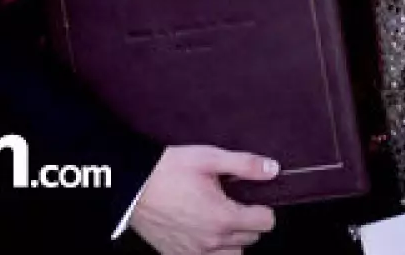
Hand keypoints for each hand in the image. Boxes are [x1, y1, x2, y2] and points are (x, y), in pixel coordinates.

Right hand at [130, 146, 278, 254]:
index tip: (253, 198)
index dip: (264, 208)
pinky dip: (212, 251)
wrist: (131, 185)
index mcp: (223, 218)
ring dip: (233, 241)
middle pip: (250, 239)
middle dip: (249, 222)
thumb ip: (245, 165)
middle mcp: (211, 241)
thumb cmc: (169, 169)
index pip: (266, 223)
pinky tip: (204, 232)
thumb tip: (273, 170)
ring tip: (221, 220)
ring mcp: (193, 252)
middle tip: (235, 203)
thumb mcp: (210, 158)